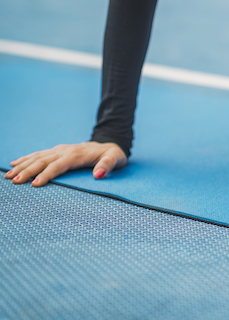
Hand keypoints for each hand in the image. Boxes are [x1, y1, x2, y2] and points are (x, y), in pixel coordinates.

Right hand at [5, 142, 126, 186]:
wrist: (110, 144)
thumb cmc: (113, 155)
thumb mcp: (116, 159)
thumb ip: (108, 165)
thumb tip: (98, 175)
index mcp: (77, 154)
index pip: (59, 165)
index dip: (47, 174)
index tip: (35, 184)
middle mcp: (66, 150)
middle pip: (44, 160)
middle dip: (28, 171)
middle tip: (14, 181)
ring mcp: (61, 149)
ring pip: (38, 156)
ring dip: (23, 165)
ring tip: (8, 175)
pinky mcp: (58, 150)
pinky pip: (39, 154)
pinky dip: (26, 158)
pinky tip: (14, 163)